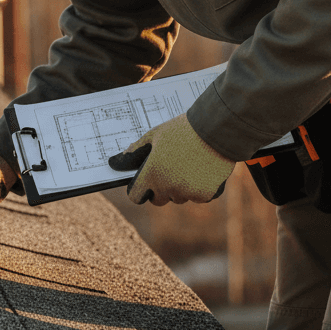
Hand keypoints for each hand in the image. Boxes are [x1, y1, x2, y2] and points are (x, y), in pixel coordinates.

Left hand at [107, 112, 235, 206]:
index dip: (138, 189)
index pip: (136, 196)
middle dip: (160, 189)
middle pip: (158, 200)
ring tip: (188, 164)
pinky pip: (197, 197)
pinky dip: (199, 187)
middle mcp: (168, 188)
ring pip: (179, 197)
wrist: (216, 130)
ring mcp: (187, 193)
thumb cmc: (181, 130)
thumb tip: (114, 163)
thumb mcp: (154, 136)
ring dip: (180, 187)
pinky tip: (202, 169)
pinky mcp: (205, 195)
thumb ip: (134, 152)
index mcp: (152, 174)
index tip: (143, 182)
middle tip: (169, 169)